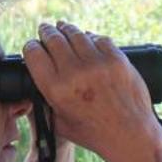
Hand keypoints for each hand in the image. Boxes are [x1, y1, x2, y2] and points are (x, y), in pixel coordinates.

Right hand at [20, 21, 161, 161]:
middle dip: (46, 32)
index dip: (31, 47)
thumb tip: (37, 81)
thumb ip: (45, 101)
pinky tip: (87, 38)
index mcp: (56, 89)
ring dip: (66, 29)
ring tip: (62, 27)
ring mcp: (97, 64)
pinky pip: (99, 38)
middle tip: (45, 29)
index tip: (33, 47)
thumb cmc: (94, 133)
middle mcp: (75, 73)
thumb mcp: (59, 122)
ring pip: (75, 34)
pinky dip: (91, 37)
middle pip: (53, 38)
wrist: (130, 134)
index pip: (33, 53)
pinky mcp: (117, 59)